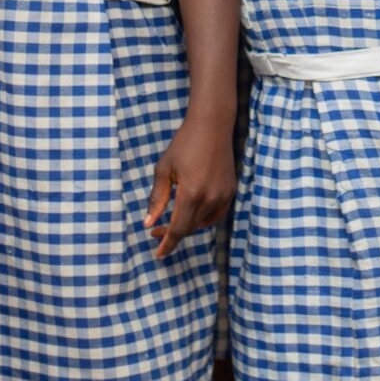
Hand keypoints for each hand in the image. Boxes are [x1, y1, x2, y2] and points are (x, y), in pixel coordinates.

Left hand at [144, 114, 236, 254]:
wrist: (212, 126)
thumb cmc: (184, 144)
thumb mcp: (164, 170)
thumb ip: (157, 199)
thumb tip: (148, 223)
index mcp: (191, 194)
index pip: (179, 229)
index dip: (168, 243)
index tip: (159, 254)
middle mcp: (211, 198)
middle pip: (191, 228)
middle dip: (173, 234)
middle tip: (156, 231)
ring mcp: (224, 195)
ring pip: (204, 223)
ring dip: (188, 227)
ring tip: (172, 223)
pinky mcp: (231, 191)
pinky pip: (216, 214)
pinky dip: (203, 219)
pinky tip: (192, 214)